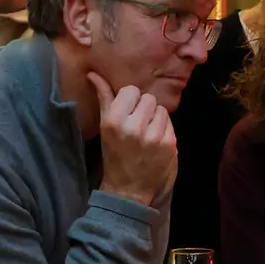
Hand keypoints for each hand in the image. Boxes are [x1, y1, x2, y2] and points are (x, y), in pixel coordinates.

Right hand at [89, 72, 176, 206]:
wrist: (129, 189)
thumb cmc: (115, 155)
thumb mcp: (105, 127)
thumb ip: (104, 98)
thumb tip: (94, 74)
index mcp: (114, 120)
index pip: (131, 90)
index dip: (131, 100)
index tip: (128, 111)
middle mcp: (134, 126)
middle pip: (149, 98)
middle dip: (144, 108)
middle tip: (138, 123)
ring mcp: (154, 136)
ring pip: (162, 109)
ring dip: (155, 118)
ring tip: (146, 132)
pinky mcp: (170, 144)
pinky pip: (170, 123)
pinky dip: (164, 129)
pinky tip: (155, 141)